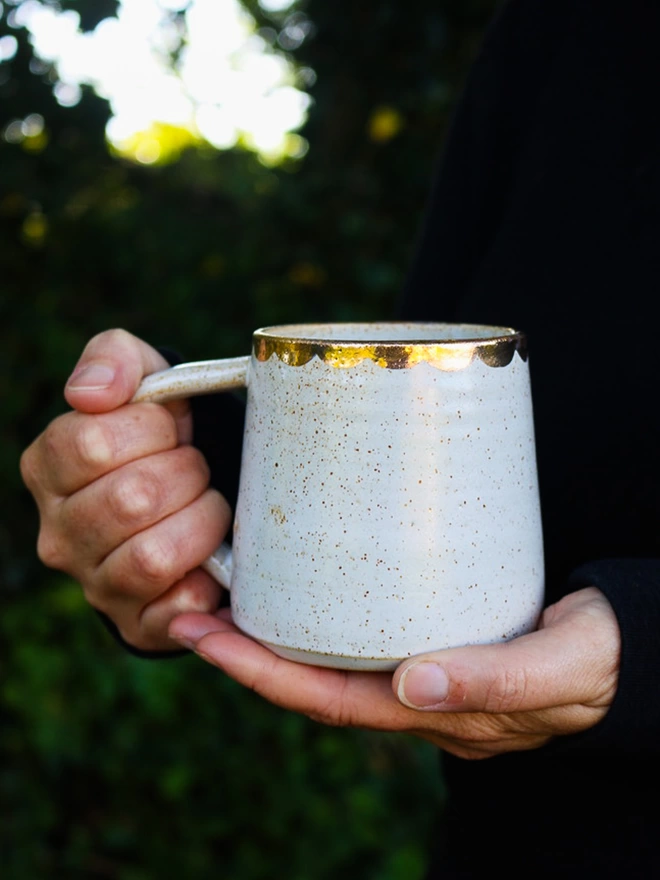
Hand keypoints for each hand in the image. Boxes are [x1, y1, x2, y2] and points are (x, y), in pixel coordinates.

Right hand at [20, 329, 230, 651]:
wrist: (197, 493)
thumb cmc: (164, 433)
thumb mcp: (143, 378)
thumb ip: (112, 361)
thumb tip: (91, 393)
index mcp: (48, 468)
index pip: (91, 442)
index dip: (151, 429)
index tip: (172, 428)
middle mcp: (59, 532)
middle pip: (129, 499)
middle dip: (185, 473)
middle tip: (197, 467)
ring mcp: (95, 583)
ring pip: (152, 557)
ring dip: (202, 521)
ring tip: (209, 505)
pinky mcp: (138, 622)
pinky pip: (175, 609)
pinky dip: (205, 581)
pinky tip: (212, 558)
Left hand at [168, 587, 619, 757]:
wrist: (627, 651)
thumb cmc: (600, 663)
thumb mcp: (560, 670)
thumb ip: (497, 680)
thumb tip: (416, 684)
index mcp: (437, 714)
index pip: (330, 701)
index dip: (262, 674)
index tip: (205, 640)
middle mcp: (417, 697)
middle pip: (315, 682)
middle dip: (248, 654)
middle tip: (189, 613)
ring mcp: (423, 667)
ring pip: (334, 657)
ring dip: (277, 633)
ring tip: (229, 595)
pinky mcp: (436, 629)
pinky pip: (362, 632)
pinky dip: (320, 613)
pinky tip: (303, 584)